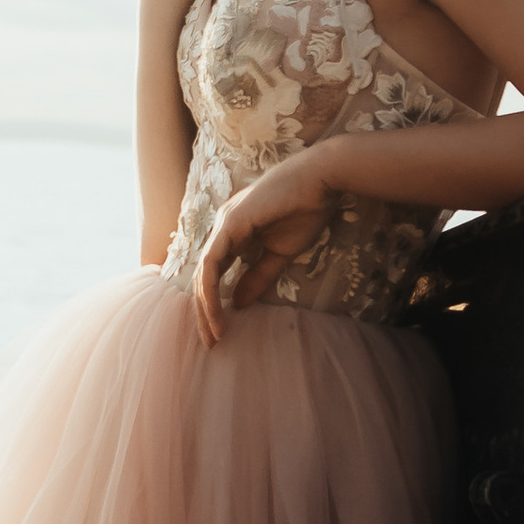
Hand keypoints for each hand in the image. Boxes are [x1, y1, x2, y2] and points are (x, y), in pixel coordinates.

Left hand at [192, 153, 331, 344]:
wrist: (320, 181)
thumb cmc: (304, 210)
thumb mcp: (279, 253)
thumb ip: (257, 276)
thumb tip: (238, 303)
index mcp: (233, 233)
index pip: (215, 274)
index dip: (214, 304)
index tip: (221, 332)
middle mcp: (223, 228)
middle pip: (204, 277)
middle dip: (204, 312)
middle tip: (211, 342)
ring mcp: (223, 223)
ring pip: (204, 273)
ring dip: (206, 306)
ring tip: (214, 333)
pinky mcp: (230, 223)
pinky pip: (212, 263)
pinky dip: (212, 289)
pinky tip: (218, 310)